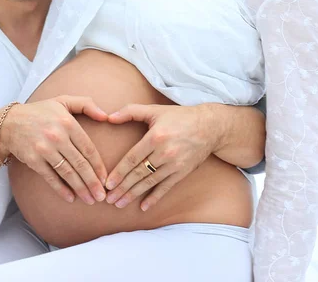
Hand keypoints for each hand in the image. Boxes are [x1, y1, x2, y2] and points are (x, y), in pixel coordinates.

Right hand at [5, 95, 108, 205]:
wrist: (9, 123)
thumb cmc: (40, 112)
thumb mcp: (63, 100)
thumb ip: (86, 104)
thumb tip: (106, 116)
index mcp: (68, 122)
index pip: (88, 148)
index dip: (98, 165)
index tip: (106, 178)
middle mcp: (57, 136)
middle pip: (80, 163)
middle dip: (93, 182)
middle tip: (102, 196)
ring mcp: (45, 149)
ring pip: (67, 173)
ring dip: (80, 188)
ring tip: (90, 200)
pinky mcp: (34, 160)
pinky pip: (50, 177)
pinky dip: (61, 189)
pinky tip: (71, 198)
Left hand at [104, 103, 220, 210]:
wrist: (210, 126)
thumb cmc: (179, 117)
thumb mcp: (154, 110)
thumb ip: (130, 112)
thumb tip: (109, 117)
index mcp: (155, 137)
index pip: (132, 158)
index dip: (119, 172)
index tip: (108, 183)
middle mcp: (165, 152)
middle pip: (139, 173)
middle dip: (122, 188)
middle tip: (108, 199)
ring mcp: (174, 164)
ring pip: (150, 182)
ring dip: (134, 194)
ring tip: (120, 204)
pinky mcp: (183, 172)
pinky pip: (166, 187)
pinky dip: (155, 198)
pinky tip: (144, 207)